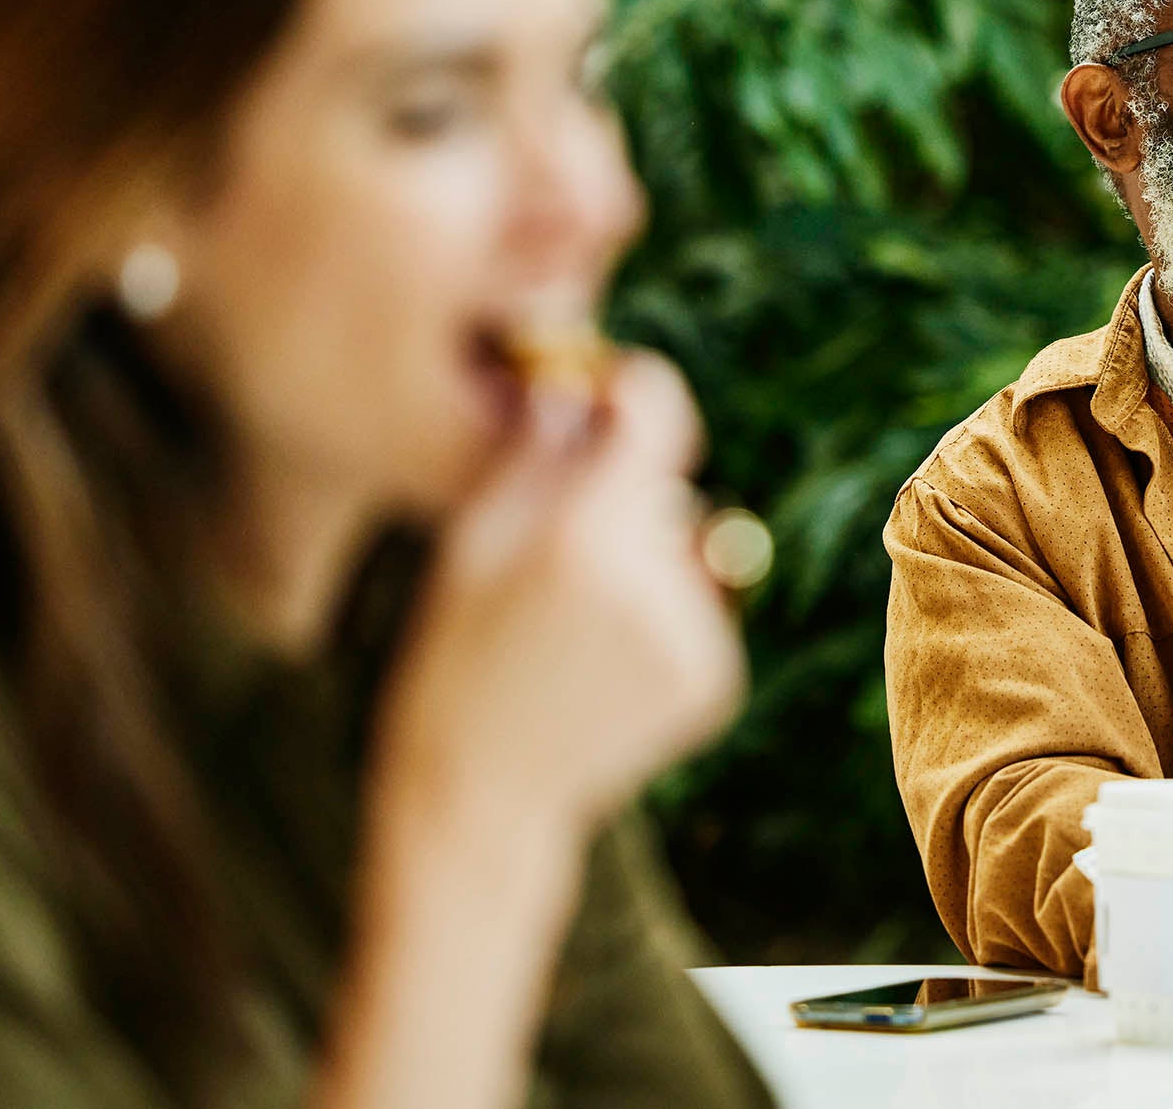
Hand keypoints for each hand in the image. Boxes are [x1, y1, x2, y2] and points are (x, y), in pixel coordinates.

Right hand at [379, 351, 746, 842]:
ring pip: (688, 556)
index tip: (618, 399)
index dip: (640, 396)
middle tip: (554, 565)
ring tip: (572, 631)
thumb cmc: (455, 653)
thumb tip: (583, 382)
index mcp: (582, 534)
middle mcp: (651, 579)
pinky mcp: (716, 680)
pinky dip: (664, 626)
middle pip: (667, 492)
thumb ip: (536, 451)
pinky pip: (701, 616)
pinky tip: (603, 668)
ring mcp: (692, 635)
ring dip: (648, 570)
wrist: (479, 789)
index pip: (656, 413)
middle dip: (625, 504)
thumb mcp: (471, 542)